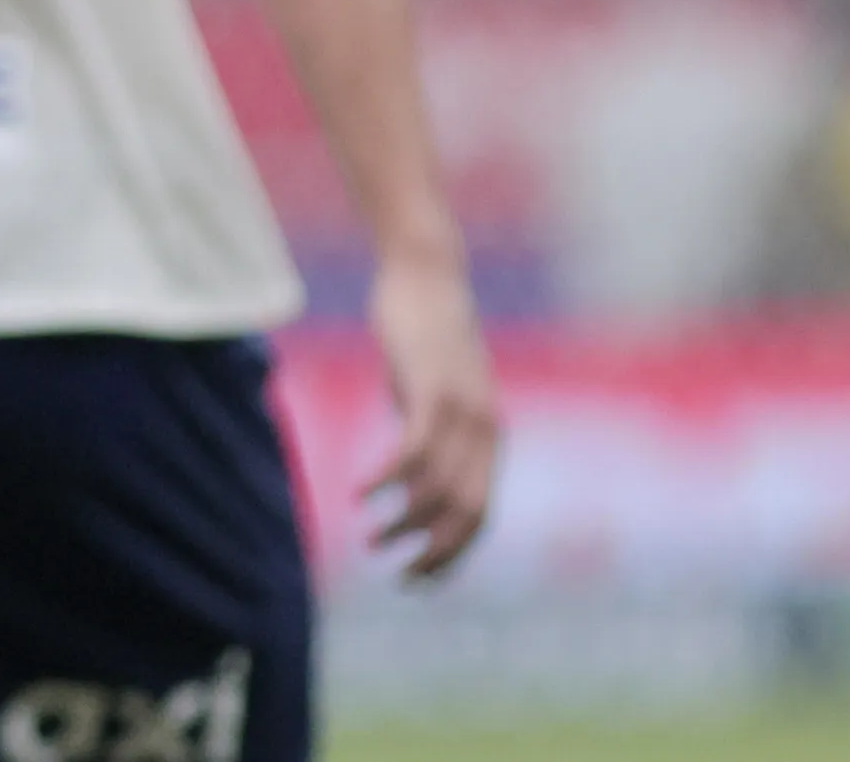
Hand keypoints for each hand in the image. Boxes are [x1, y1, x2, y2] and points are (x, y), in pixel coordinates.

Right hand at [361, 251, 499, 580]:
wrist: (426, 271)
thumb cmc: (423, 333)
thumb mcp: (431, 395)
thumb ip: (430, 438)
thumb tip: (412, 486)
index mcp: (489, 437)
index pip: (479, 516)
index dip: (451, 554)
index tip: (418, 578)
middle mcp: (485, 430)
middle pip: (466, 514)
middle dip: (433, 553)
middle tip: (398, 573)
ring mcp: (462, 411)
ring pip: (437, 489)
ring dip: (404, 522)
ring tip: (371, 536)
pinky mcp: (432, 391)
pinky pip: (413, 452)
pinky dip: (387, 480)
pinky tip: (359, 493)